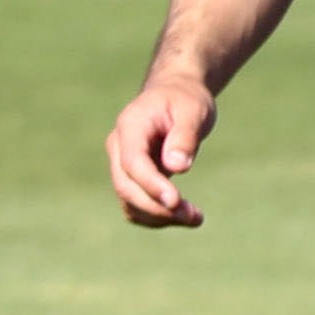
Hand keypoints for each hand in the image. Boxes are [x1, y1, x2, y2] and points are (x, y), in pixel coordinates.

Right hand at [106, 69, 214, 227]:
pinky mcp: (132, 176)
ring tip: (195, 219)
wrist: (174, 95)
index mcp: (130, 127)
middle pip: (126, 186)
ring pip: (128, 200)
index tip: (176, 202)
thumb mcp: (192, 110)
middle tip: (194, 217)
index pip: (133, 163)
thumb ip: (184, 137)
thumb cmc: (185, 100)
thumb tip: (178, 167)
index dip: (152, 185)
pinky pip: (135, 204)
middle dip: (157, 207)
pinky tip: (184, 217)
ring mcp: (121, 163)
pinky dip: (156, 216)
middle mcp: (119, 147)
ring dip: (158, 216)